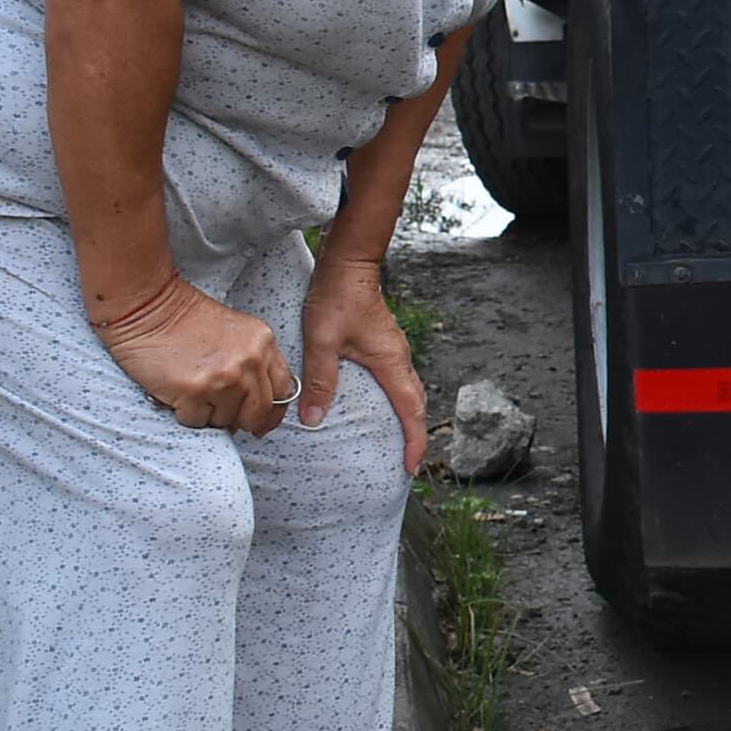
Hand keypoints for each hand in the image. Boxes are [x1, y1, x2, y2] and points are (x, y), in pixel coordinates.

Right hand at [92, 275, 295, 433]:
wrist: (148, 308)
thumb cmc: (184, 320)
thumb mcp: (236, 333)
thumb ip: (253, 364)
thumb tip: (253, 409)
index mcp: (263, 344)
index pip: (284, 390)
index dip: (273, 411)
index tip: (262, 420)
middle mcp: (249, 362)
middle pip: (259, 412)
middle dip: (242, 420)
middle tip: (221, 410)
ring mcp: (223, 378)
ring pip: (226, 420)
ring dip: (208, 413)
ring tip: (192, 387)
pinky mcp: (194, 391)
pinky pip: (197, 421)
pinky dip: (185, 413)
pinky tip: (178, 391)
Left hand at [300, 253, 429, 476]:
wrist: (348, 263)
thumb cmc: (336, 297)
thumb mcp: (321, 341)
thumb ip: (319, 380)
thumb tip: (313, 419)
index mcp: (390, 362)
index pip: (411, 410)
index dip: (414, 441)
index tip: (411, 467)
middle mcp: (399, 358)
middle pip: (416, 403)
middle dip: (415, 434)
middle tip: (407, 461)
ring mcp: (393, 350)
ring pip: (409, 391)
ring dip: (407, 417)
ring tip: (397, 439)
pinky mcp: (384, 344)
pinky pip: (398, 380)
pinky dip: (397, 400)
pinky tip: (378, 405)